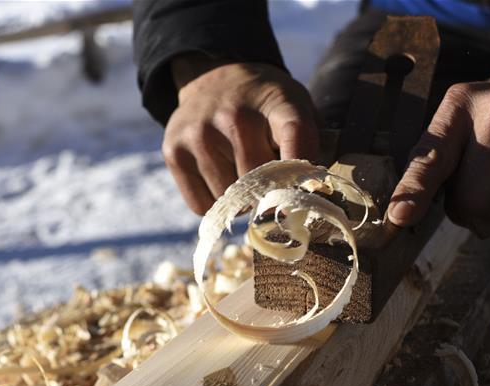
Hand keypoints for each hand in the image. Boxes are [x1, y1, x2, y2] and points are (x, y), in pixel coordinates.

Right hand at [164, 57, 319, 213]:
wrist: (214, 77)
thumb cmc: (264, 106)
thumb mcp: (296, 107)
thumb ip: (312, 146)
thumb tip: (314, 197)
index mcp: (277, 101)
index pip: (297, 137)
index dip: (304, 171)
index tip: (307, 194)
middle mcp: (235, 116)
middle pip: (259, 183)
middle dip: (268, 193)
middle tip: (269, 186)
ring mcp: (200, 134)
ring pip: (229, 200)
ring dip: (240, 202)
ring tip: (242, 176)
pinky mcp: (174, 152)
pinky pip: (202, 205)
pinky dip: (215, 205)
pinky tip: (219, 179)